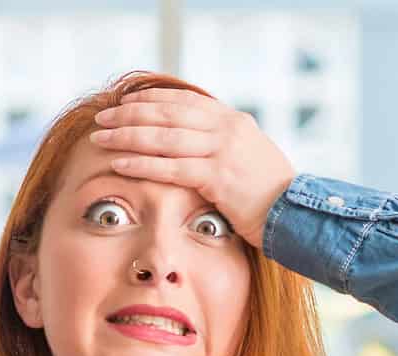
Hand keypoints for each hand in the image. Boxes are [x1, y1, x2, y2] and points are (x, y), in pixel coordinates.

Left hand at [90, 88, 298, 248]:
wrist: (296, 214)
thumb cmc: (267, 194)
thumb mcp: (246, 158)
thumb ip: (219, 146)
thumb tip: (189, 144)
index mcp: (233, 120)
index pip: (183, 100)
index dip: (150, 99)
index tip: (124, 102)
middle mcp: (227, 128)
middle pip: (168, 114)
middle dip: (130, 114)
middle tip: (102, 118)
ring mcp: (224, 150)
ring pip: (164, 137)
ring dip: (128, 136)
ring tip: (101, 138)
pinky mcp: (219, 176)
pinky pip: (171, 167)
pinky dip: (142, 165)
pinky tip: (120, 165)